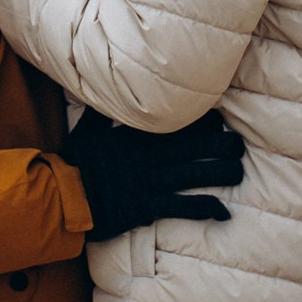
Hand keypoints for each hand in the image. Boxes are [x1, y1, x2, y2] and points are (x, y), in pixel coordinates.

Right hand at [64, 108, 246, 240]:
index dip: (197, 122)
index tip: (217, 121)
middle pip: (191, 148)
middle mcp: (146, 158)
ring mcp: (149, 183)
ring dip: (219, 173)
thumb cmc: (73, 165)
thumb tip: (103, 89)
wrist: (63, 198)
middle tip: (239, 144)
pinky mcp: (148, 207)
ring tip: (238, 172)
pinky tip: (224, 211)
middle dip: (218, 146)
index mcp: (133, 137)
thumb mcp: (85, 131)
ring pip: (192, 175)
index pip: (172, 124)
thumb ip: (100, 114)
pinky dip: (205, 208)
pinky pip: (182, 207)